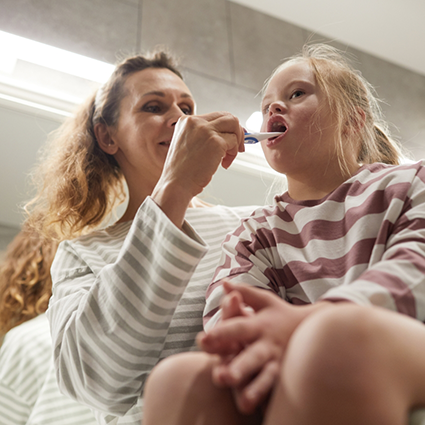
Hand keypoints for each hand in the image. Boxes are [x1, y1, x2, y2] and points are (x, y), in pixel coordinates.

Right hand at [152, 112, 243, 226]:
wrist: (176, 185)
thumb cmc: (182, 172)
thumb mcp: (188, 145)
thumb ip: (204, 136)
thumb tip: (228, 134)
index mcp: (186, 121)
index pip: (215, 116)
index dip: (227, 128)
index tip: (232, 140)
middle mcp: (195, 121)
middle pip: (227, 117)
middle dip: (237, 132)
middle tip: (238, 148)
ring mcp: (205, 130)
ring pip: (234, 126)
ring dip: (236, 144)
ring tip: (227, 159)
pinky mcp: (215, 141)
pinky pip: (234, 142)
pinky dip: (233, 154)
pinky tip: (223, 165)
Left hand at [197, 281, 332, 413]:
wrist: (313, 328)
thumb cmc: (280, 313)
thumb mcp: (264, 300)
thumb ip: (244, 293)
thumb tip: (223, 283)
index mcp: (259, 325)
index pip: (238, 328)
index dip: (222, 333)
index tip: (203, 339)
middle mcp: (267, 345)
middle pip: (252, 356)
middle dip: (237, 367)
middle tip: (219, 376)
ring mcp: (278, 363)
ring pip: (266, 378)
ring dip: (254, 389)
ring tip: (242, 403)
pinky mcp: (285, 378)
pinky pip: (276, 391)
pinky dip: (268, 399)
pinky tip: (255, 409)